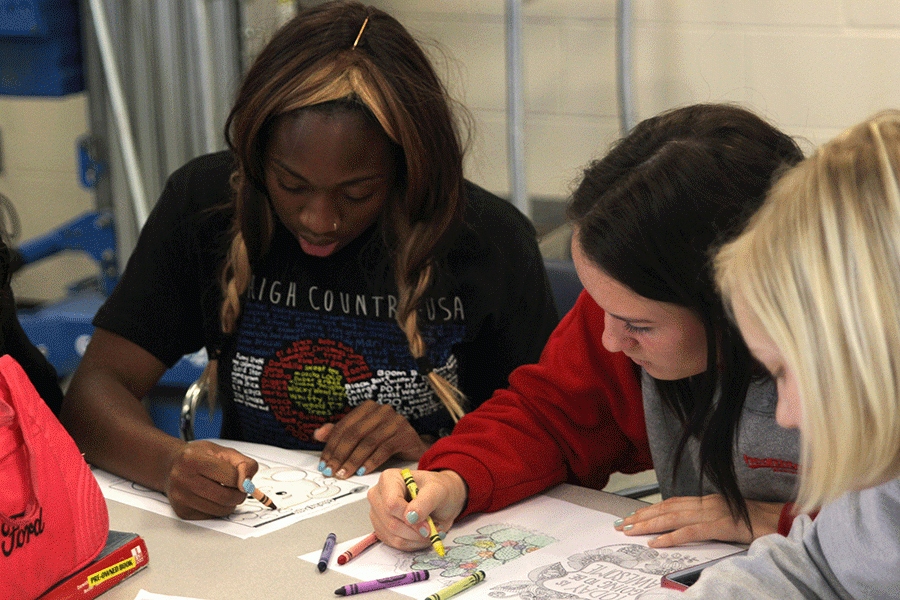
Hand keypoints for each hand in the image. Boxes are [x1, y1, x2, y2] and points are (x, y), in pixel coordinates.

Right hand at [163, 440, 258, 518]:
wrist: (171, 466)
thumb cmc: (198, 457)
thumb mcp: (222, 451)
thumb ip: (243, 463)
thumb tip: (247, 483)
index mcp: (192, 459)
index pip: (230, 476)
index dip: (242, 478)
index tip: (242, 478)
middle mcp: (182, 478)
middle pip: (225, 496)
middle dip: (239, 495)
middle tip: (239, 490)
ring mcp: (180, 497)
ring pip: (219, 510)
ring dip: (230, 504)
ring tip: (227, 492)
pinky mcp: (182, 512)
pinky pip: (210, 516)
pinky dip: (218, 510)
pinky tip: (213, 498)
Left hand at [314, 400, 430, 478]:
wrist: (413, 446)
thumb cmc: (385, 440)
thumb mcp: (362, 436)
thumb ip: (340, 433)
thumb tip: (318, 434)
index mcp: (367, 408)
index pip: (343, 426)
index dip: (331, 446)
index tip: (324, 463)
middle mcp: (381, 410)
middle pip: (354, 433)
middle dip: (340, 454)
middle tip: (332, 471)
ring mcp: (395, 420)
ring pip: (368, 442)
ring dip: (353, 460)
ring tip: (344, 473)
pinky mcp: (405, 433)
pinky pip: (384, 449)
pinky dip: (371, 462)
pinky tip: (362, 471)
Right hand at [368, 468, 466, 550]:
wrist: (441, 500)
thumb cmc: (438, 490)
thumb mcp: (437, 490)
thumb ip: (425, 501)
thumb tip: (411, 516)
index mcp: (389, 479)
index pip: (391, 503)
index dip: (409, 517)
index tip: (427, 524)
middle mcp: (379, 496)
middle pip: (391, 523)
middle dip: (415, 530)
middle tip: (432, 528)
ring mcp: (378, 514)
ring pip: (393, 536)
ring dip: (416, 538)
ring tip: (430, 529)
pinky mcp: (382, 530)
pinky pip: (395, 544)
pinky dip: (413, 543)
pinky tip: (421, 533)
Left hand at [614, 494, 783, 546]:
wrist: (783, 521)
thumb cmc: (758, 523)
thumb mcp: (727, 520)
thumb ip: (708, 522)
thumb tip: (687, 529)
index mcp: (707, 501)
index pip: (672, 503)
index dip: (651, 509)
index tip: (633, 516)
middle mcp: (707, 503)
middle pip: (667, 508)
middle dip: (643, 516)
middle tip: (623, 524)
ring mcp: (713, 513)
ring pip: (673, 517)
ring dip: (649, 525)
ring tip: (632, 531)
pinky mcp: (721, 526)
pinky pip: (690, 531)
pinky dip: (670, 537)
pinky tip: (656, 543)